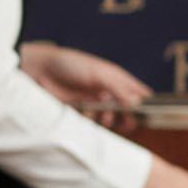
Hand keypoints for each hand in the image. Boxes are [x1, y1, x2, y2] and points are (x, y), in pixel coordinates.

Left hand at [19, 41, 148, 128]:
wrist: (40, 70)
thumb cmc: (71, 64)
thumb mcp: (98, 73)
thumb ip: (119, 88)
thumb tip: (138, 104)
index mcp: (117, 78)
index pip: (140, 94)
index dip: (147, 105)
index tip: (146, 116)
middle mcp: (109, 91)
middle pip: (129, 111)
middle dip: (127, 118)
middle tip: (123, 120)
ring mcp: (96, 102)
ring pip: (112, 119)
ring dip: (109, 120)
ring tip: (101, 114)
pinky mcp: (83, 111)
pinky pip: (95, 123)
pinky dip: (92, 121)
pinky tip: (85, 113)